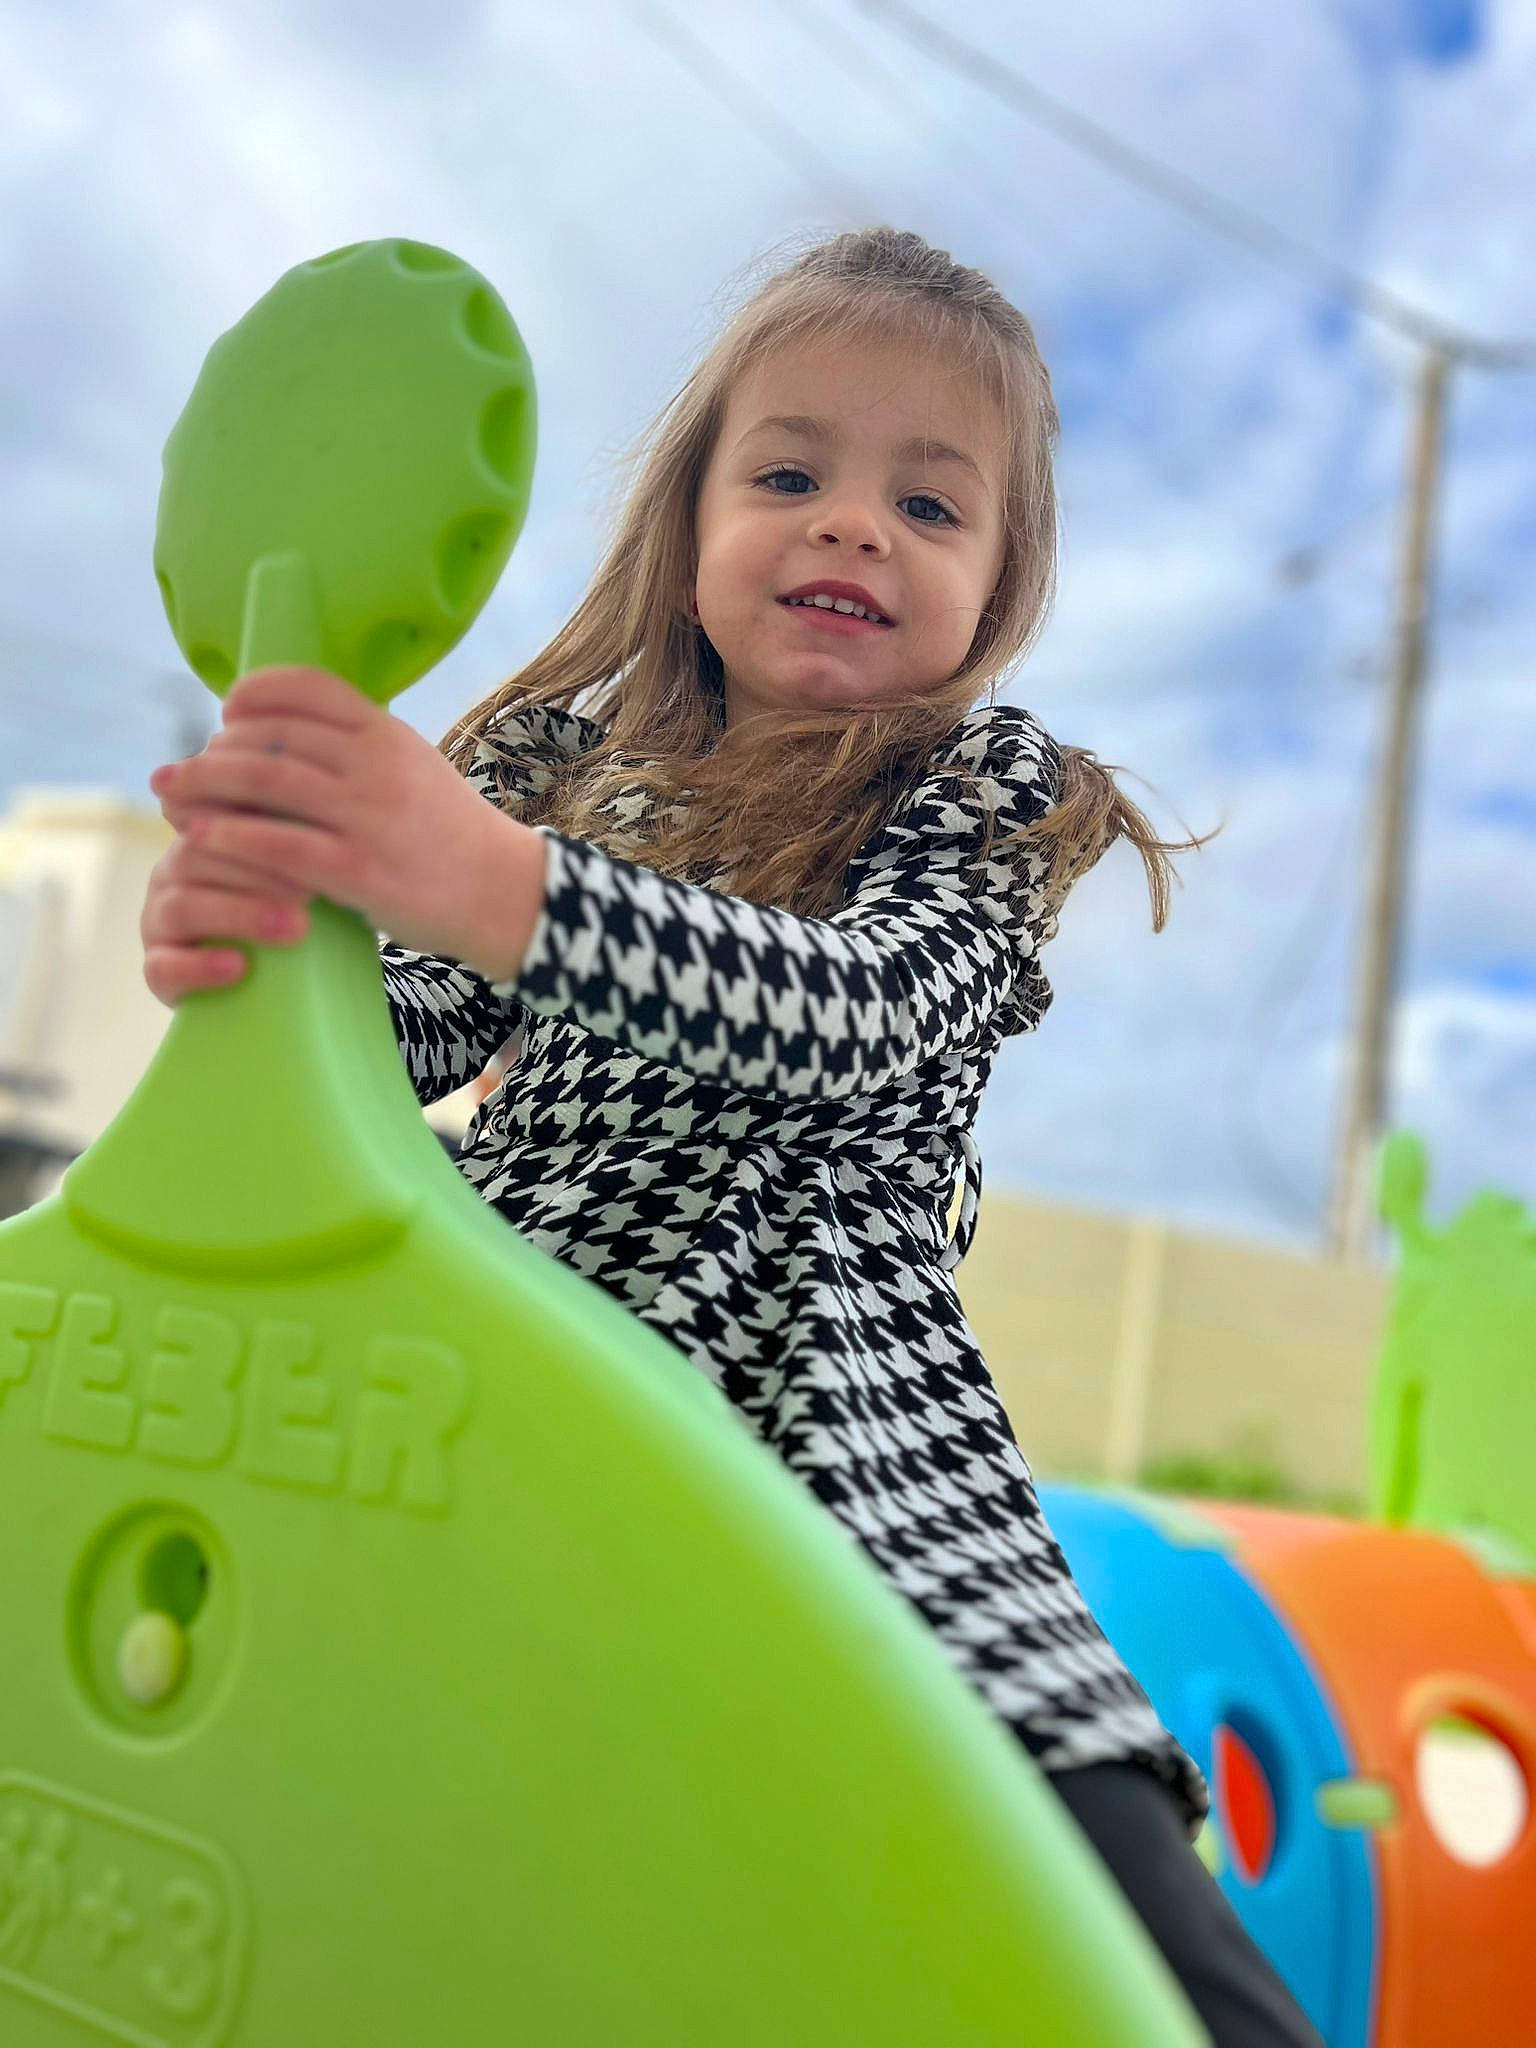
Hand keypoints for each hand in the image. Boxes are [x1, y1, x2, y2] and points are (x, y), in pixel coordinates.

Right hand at [141, 827, 312, 1006]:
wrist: (280, 973)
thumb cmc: (303, 905)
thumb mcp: (311, 866)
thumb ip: (313, 830)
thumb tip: (352, 796)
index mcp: (205, 833)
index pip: (218, 813)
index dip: (259, 823)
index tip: (315, 834)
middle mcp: (174, 870)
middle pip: (196, 855)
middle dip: (258, 871)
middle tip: (313, 888)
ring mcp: (160, 919)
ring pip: (181, 908)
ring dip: (240, 915)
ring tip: (295, 929)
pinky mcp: (159, 969)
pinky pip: (162, 967)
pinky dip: (200, 966)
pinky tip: (240, 967)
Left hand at [147, 665, 546, 982]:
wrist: (504, 894)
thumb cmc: (451, 835)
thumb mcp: (416, 767)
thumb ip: (362, 746)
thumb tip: (291, 730)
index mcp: (388, 733)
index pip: (306, 687)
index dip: (254, 692)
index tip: (227, 712)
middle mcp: (375, 765)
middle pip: (270, 735)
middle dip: (214, 748)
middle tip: (186, 767)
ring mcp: (366, 817)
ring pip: (264, 783)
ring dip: (205, 786)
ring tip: (170, 796)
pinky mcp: (357, 871)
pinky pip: (276, 845)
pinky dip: (228, 838)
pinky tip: (199, 839)